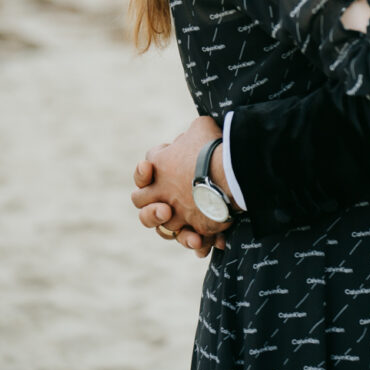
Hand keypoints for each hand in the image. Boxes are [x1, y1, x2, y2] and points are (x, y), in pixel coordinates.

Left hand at [131, 114, 233, 241]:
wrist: (228, 171)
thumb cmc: (212, 146)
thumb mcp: (200, 127)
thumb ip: (192, 134)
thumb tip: (194, 136)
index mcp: (157, 164)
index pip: (146, 164)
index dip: (158, 161)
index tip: (173, 155)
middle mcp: (160, 191)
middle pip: (140, 201)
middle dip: (150, 198)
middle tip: (167, 198)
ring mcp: (175, 211)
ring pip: (161, 227)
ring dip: (173, 226)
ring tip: (190, 224)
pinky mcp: (193, 226)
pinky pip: (190, 237)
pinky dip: (196, 241)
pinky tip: (203, 242)